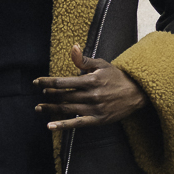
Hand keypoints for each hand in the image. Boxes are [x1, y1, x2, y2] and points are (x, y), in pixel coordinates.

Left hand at [34, 45, 148, 130]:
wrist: (136, 92)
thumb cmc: (117, 76)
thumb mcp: (102, 64)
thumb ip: (84, 60)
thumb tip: (72, 47)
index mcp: (91, 80)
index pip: (63, 82)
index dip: (48, 82)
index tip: (37, 82)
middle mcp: (91, 95)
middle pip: (63, 96)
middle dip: (49, 95)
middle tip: (40, 94)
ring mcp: (94, 109)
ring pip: (67, 109)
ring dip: (51, 109)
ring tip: (39, 108)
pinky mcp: (98, 120)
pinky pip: (77, 124)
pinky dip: (63, 125)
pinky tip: (50, 125)